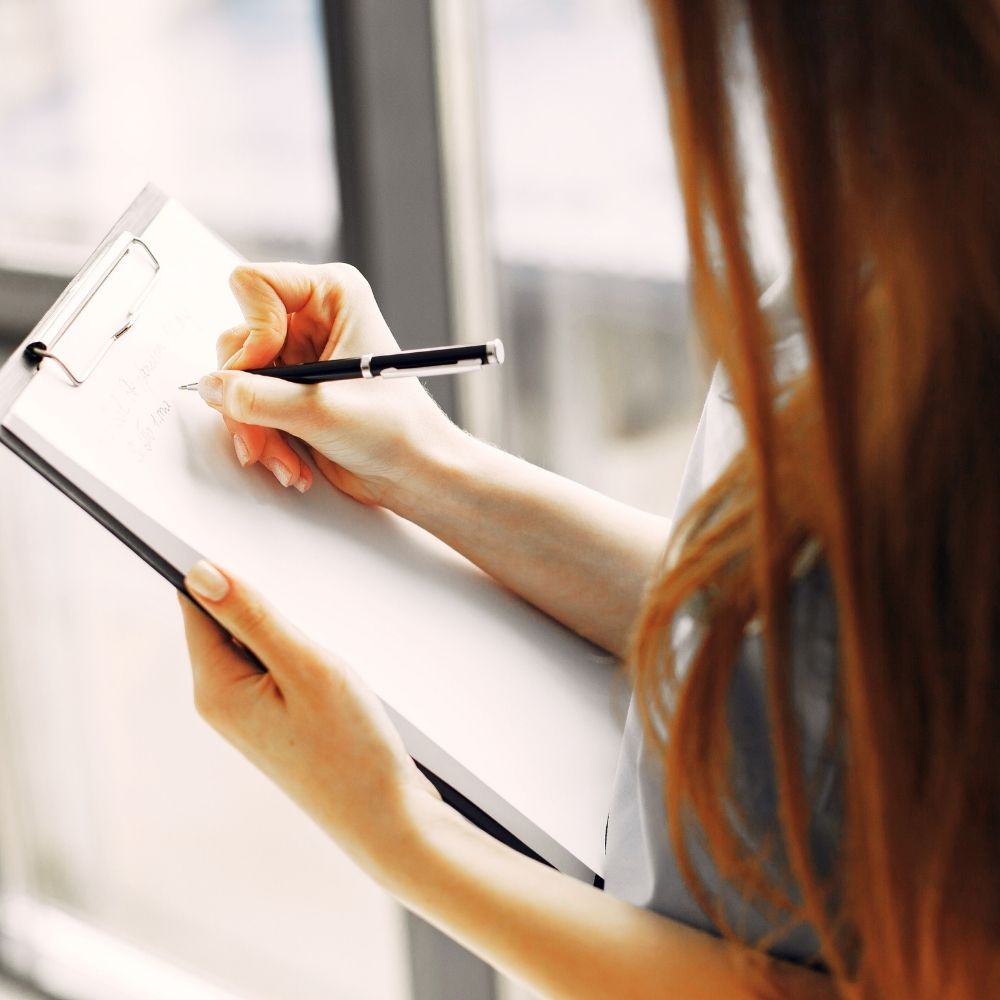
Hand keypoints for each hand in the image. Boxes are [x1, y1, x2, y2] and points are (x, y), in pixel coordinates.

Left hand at [178, 559, 438, 876]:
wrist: (389, 821)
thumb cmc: (352, 749)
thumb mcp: (306, 667)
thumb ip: (253, 616)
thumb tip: (201, 571)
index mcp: (216, 687)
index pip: (195, 603)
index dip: (218, 566)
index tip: (245, 536)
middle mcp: (223, 701)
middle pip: (226, 620)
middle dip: (263, 599)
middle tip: (308, 601)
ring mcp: (251, 714)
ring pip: (258, 642)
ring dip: (288, 628)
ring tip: (326, 648)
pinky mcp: (279, 721)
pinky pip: (278, 666)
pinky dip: (301, 652)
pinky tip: (333, 667)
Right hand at [200, 262, 459, 506]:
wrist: (414, 474)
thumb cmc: (398, 431)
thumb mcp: (322, 412)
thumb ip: (259, 398)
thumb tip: (210, 388)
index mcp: (332, 294)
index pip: (252, 284)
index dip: (254, 332)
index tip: (277, 369)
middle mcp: (310, 318)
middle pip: (237, 340)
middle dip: (249, 398)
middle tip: (264, 436)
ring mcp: (297, 356)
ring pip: (236, 380)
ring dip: (255, 428)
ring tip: (285, 460)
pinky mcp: (289, 390)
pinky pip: (247, 406)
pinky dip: (262, 439)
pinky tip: (291, 462)